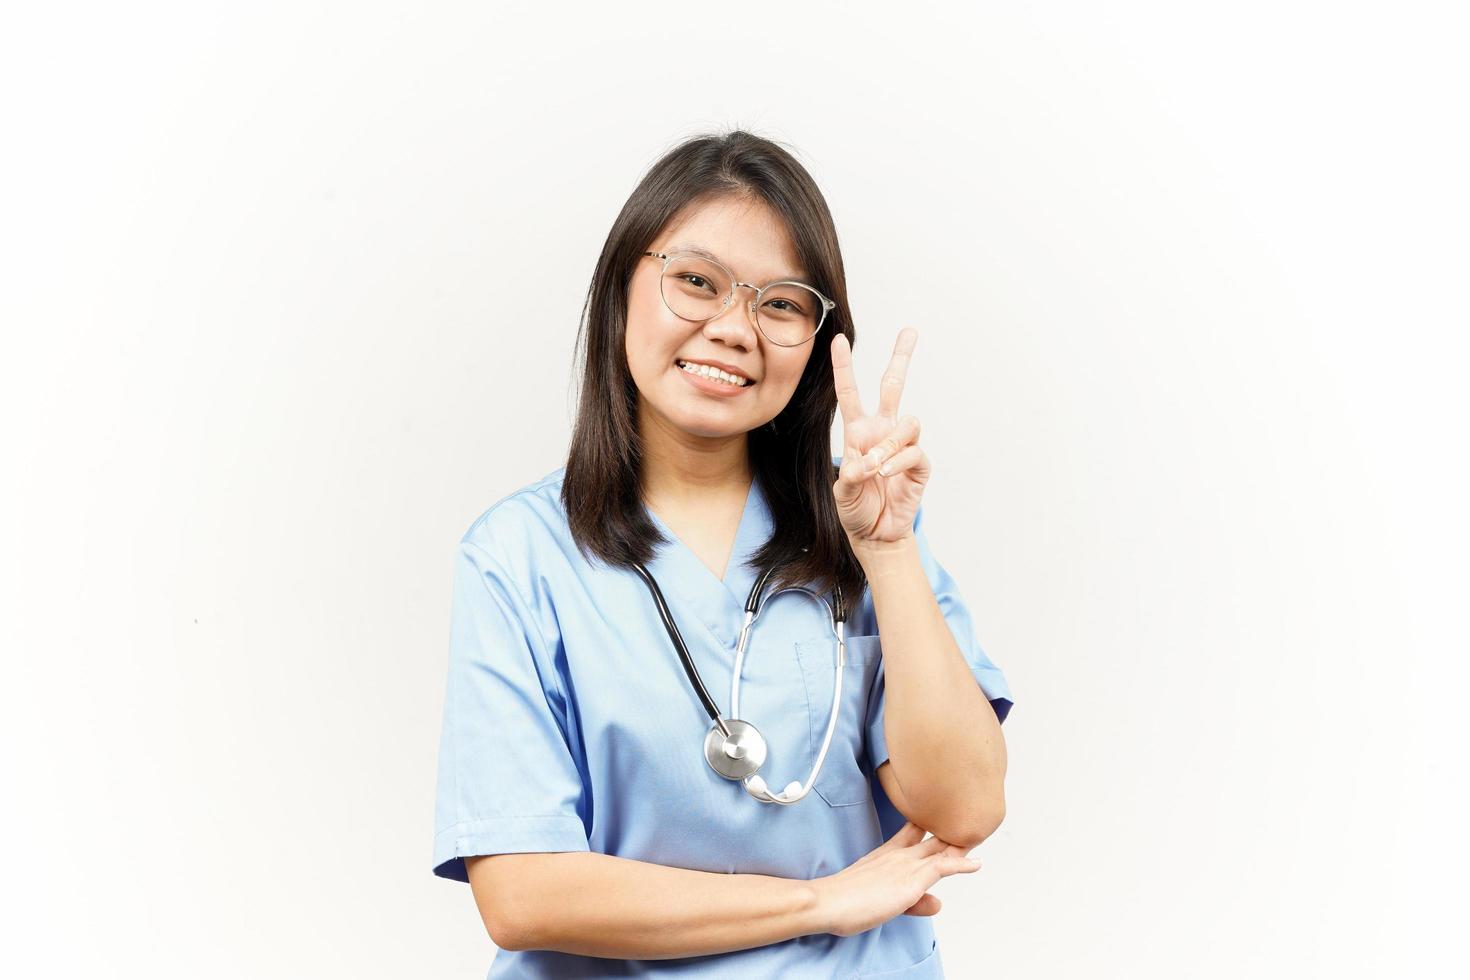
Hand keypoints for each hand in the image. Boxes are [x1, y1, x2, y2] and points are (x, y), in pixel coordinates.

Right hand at [811, 821, 980, 936]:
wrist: (826, 901)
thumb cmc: (844, 902)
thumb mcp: (885, 901)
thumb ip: (914, 902)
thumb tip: (938, 904)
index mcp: (886, 853)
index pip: (913, 831)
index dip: (930, 824)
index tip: (944, 816)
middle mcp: (898, 854)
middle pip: (931, 836)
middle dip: (950, 829)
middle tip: (968, 818)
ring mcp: (905, 865)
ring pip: (941, 848)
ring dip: (961, 844)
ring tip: (979, 835)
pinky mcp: (911, 880)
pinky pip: (942, 867)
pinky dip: (962, 864)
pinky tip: (976, 863)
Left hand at [830, 328, 929, 543]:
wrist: (875, 535)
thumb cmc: (856, 510)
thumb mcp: (841, 493)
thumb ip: (849, 477)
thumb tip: (865, 463)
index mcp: (858, 432)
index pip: (850, 393)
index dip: (844, 367)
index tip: (838, 340)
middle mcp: (882, 432)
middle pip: (894, 386)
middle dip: (901, 358)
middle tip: (909, 331)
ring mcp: (902, 446)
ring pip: (907, 422)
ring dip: (889, 444)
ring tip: (876, 468)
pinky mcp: (919, 464)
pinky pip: (914, 451)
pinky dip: (898, 461)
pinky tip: (886, 474)